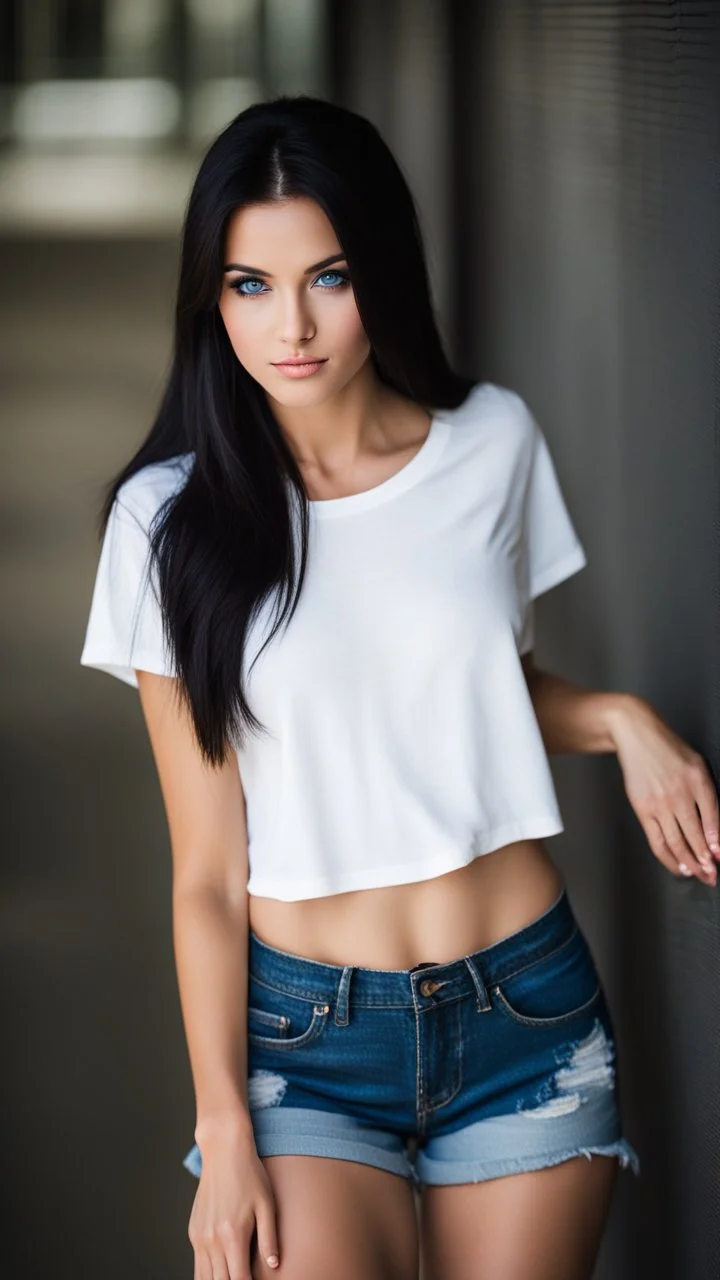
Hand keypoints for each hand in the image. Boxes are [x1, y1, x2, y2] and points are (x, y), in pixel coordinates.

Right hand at [188, 1128, 279, 1277]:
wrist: (223, 1151)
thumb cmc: (250, 1175)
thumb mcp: (266, 1204)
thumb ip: (269, 1238)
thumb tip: (274, 1264)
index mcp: (233, 1235)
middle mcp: (212, 1240)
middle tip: (246, 1279)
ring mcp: (199, 1237)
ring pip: (204, 1277)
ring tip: (232, 1276)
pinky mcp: (193, 1232)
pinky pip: (198, 1264)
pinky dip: (208, 1273)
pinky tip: (220, 1272)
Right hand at [608, 695, 718, 884]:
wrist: (637, 737)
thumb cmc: (668, 749)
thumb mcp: (697, 765)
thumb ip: (707, 794)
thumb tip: (714, 827)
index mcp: (698, 781)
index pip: (713, 820)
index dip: (717, 843)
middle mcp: (680, 794)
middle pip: (696, 836)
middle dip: (706, 861)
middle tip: (712, 875)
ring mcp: (660, 803)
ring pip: (677, 842)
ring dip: (689, 863)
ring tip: (698, 875)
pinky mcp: (643, 809)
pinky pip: (657, 840)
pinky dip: (668, 857)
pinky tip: (677, 865)